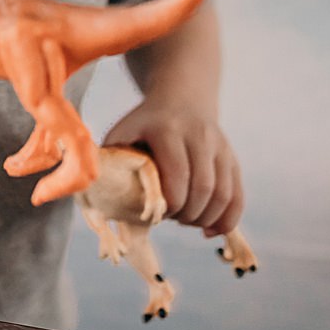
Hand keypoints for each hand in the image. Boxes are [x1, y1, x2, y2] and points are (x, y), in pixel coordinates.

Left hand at [103, 97, 243, 236]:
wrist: (181, 98)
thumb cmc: (143, 126)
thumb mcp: (122, 133)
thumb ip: (107, 161)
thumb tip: (91, 193)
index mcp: (167, 129)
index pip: (177, 176)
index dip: (169, 204)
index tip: (155, 211)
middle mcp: (199, 136)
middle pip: (203, 188)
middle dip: (187, 214)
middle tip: (170, 218)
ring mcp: (219, 146)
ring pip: (223, 194)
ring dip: (205, 219)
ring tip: (186, 222)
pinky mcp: (231, 158)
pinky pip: (237, 195)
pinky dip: (227, 219)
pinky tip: (210, 230)